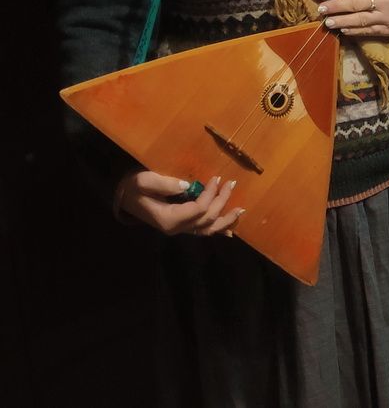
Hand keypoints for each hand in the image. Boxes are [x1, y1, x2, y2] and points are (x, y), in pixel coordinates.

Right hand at [116, 171, 243, 236]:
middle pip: (206, 219)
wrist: (125, 198)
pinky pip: (202, 231)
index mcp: (169, 218)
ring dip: (225, 220)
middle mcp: (176, 228)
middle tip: (231, 183)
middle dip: (221, 201)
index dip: (210, 194)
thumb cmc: (133, 187)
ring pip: (207, 230)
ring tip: (241, 210)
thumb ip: (163, 183)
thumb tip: (186, 185)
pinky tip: (230, 232)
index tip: (217, 178)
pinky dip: (217, 230)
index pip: (198, 209)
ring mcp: (179, 229)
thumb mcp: (144, 181)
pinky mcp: (181, 226)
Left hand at [321, 0, 388, 37]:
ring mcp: (385, 17)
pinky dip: (354, 31)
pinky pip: (367, 31)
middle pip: (355, 4)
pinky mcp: (387, 30)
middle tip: (321, 8)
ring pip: (359, 20)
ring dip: (341, 21)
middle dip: (336, 6)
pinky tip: (343, 30)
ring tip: (328, 22)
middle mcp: (383, 1)